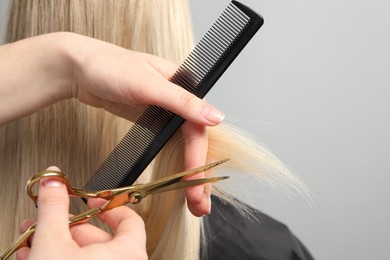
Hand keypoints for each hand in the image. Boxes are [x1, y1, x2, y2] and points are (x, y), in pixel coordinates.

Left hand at [0, 32, 223, 216]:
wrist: (77, 66)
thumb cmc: (109, 66)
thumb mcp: (148, 83)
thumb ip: (183, 102)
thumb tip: (216, 117)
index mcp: (184, 86)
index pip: (198, 129)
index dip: (199, 159)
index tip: (196, 184)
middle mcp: (178, 101)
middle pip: (195, 142)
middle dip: (199, 174)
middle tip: (199, 204)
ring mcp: (164, 112)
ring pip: (184, 146)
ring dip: (189, 173)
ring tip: (193, 200)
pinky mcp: (151, 120)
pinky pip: (168, 145)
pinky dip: (174, 164)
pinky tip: (178, 180)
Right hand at [17, 167, 146, 259]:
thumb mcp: (54, 241)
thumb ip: (54, 208)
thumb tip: (53, 182)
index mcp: (129, 252)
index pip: (129, 218)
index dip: (107, 205)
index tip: (91, 200)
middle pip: (99, 237)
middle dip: (67, 226)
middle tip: (50, 220)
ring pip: (85, 254)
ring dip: (58, 243)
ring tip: (34, 239)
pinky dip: (61, 258)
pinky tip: (36, 256)